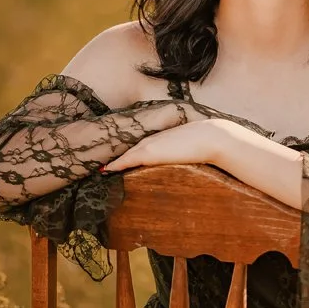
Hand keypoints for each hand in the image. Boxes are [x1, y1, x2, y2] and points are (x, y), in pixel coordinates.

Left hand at [101, 118, 234, 172]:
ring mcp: (149, 144)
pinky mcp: (149, 152)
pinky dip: (116, 165)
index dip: (125, 152)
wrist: (210, 137)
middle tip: (99, 162)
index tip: (114, 159)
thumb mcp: (190, 145)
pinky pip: (128, 160)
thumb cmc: (205, 142)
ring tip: (98, 167)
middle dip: (114, 154)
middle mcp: (151, 139)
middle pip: (127, 147)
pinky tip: (106, 170)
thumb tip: (184, 157)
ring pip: (125, 153)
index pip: (138, 145)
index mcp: (160, 137)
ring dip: (112, 160)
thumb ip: (181, 150)